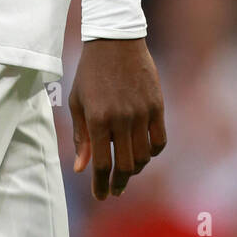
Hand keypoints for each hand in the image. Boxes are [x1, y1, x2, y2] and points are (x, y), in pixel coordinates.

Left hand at [68, 37, 165, 199]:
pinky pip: (159, 141)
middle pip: (125, 165)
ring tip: (127, 170)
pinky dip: (152, 153)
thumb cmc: (90, 72)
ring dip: (135, 169)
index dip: (101, 184)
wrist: (115, 40)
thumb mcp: (77, 101)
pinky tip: (144, 153)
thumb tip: (81, 168)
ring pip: (144, 156)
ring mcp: (141, 113)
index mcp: (98, 119)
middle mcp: (121, 119)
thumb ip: (80, 136)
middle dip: (119, 182)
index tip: (101, 196)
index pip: (101, 164)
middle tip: (115, 189)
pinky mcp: (157, 106)